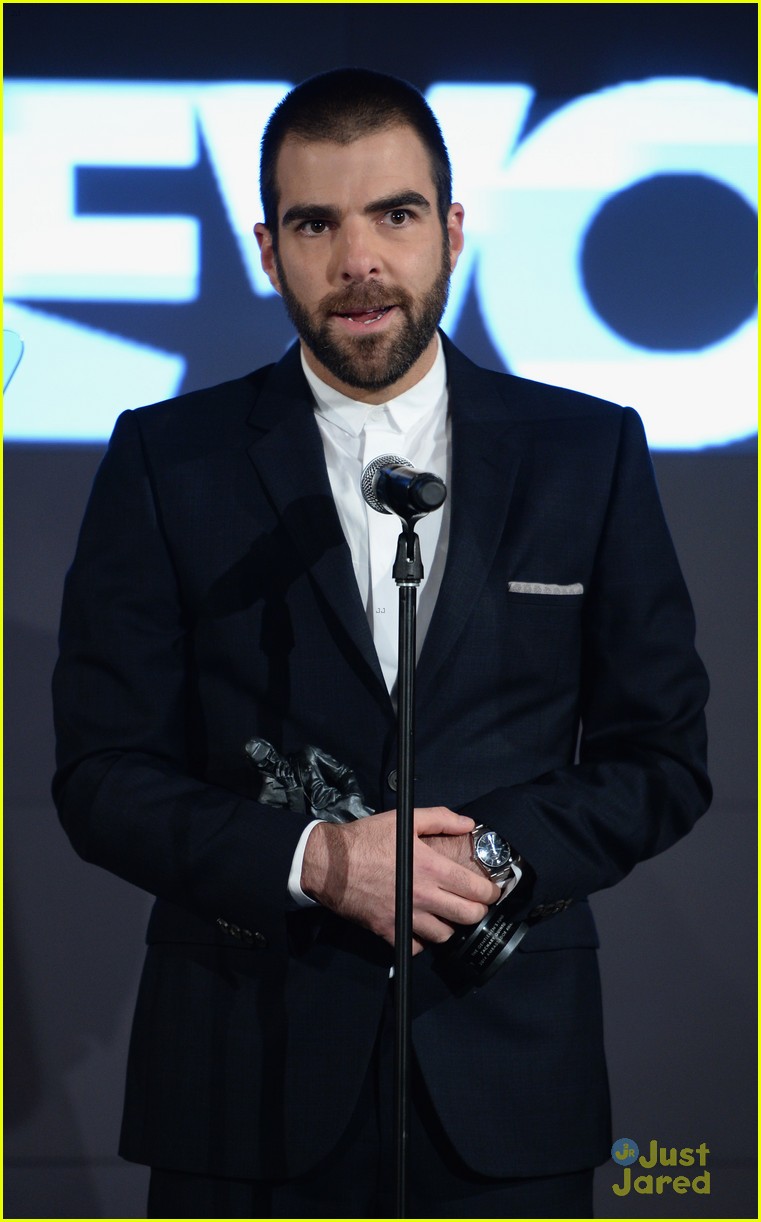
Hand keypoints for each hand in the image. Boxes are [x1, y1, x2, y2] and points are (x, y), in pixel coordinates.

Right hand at [300, 807, 500, 952]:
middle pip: (468, 917)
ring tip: (447, 914)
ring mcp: (407, 917)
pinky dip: (422, 940)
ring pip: (445, 936)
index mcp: (432, 868)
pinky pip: (417, 946)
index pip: (476, 889)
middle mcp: (424, 896)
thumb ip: (440, 819)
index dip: (491, 892)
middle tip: (474, 903)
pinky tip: (420, 925)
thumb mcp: (405, 820)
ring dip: (450, 926)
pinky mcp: (390, 931)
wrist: (330, 864)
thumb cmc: (367, 839)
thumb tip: (468, 823)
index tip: (491, 890)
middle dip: (478, 911)